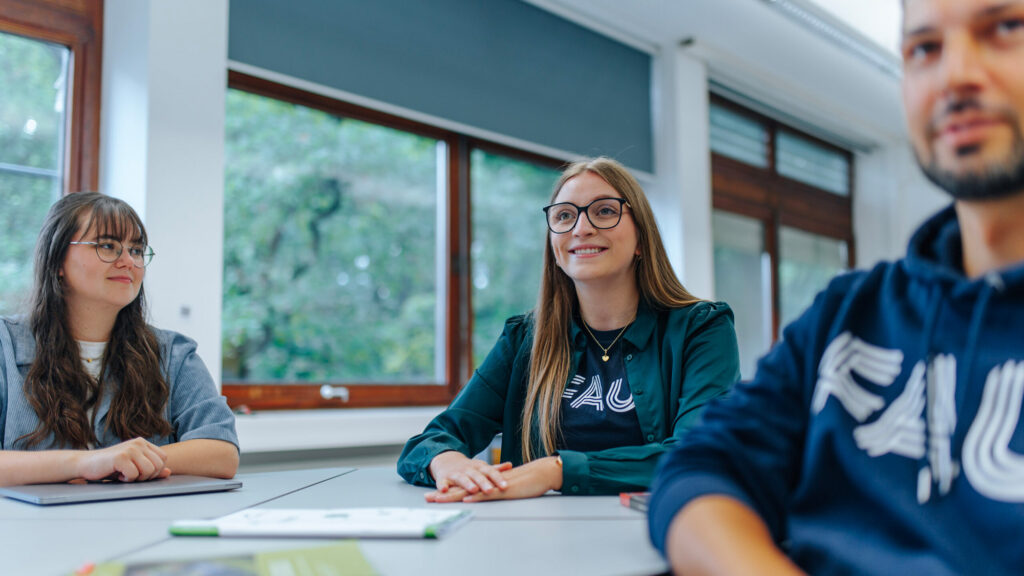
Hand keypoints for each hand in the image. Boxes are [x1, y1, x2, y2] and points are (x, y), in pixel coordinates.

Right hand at [74, 437, 170, 481]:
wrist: (86, 464)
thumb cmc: (110, 467)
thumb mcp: (134, 467)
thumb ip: (151, 469)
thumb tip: (168, 472)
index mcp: (143, 443)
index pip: (163, 458)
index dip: (155, 470)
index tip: (140, 473)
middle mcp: (138, 443)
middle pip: (158, 465)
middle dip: (147, 476)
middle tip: (132, 476)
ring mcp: (130, 448)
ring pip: (149, 470)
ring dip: (137, 478)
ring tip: (125, 474)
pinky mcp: (121, 457)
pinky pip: (134, 474)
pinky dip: (126, 479)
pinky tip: (117, 474)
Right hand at [427, 451, 511, 498]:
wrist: (446, 460)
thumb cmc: (468, 468)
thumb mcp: (481, 467)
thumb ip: (495, 469)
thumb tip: (510, 466)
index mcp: (478, 467)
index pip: (490, 472)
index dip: (498, 479)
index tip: (505, 486)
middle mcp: (467, 470)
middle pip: (477, 476)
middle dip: (484, 483)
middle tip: (490, 490)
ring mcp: (455, 474)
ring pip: (461, 479)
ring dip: (467, 484)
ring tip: (473, 489)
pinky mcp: (443, 478)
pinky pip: (442, 482)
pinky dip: (442, 486)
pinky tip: (443, 490)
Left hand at [427, 456, 562, 502]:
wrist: (543, 472)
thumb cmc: (528, 481)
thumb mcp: (508, 487)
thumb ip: (497, 489)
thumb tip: (490, 494)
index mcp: (486, 483)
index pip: (465, 487)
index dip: (449, 491)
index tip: (435, 495)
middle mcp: (487, 483)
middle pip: (461, 489)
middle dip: (444, 494)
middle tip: (427, 498)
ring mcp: (494, 486)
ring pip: (470, 491)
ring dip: (453, 496)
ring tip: (438, 499)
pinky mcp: (504, 491)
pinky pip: (488, 494)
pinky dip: (476, 496)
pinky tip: (466, 499)